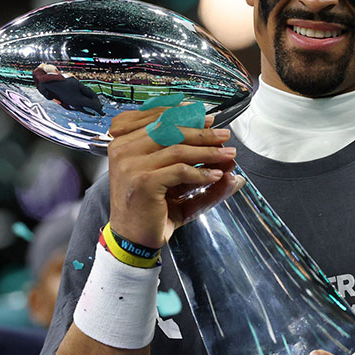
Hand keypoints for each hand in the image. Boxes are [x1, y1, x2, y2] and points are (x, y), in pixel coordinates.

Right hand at [106, 108, 240, 247]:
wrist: (132, 239)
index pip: (156, 117)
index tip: (207, 118)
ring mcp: (131, 165)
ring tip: (228, 155)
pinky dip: (202, 172)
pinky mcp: (144, 181)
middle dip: (202, 132)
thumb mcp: (173, 181)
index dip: (184, 114)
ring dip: (208, 151)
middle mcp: (123, 149)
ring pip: (178, 148)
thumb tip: (231, 162)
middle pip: (170, 130)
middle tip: (224, 136)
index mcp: (123, 141)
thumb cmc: (149, 208)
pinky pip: (180, 170)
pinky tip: (216, 175)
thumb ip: (197, 167)